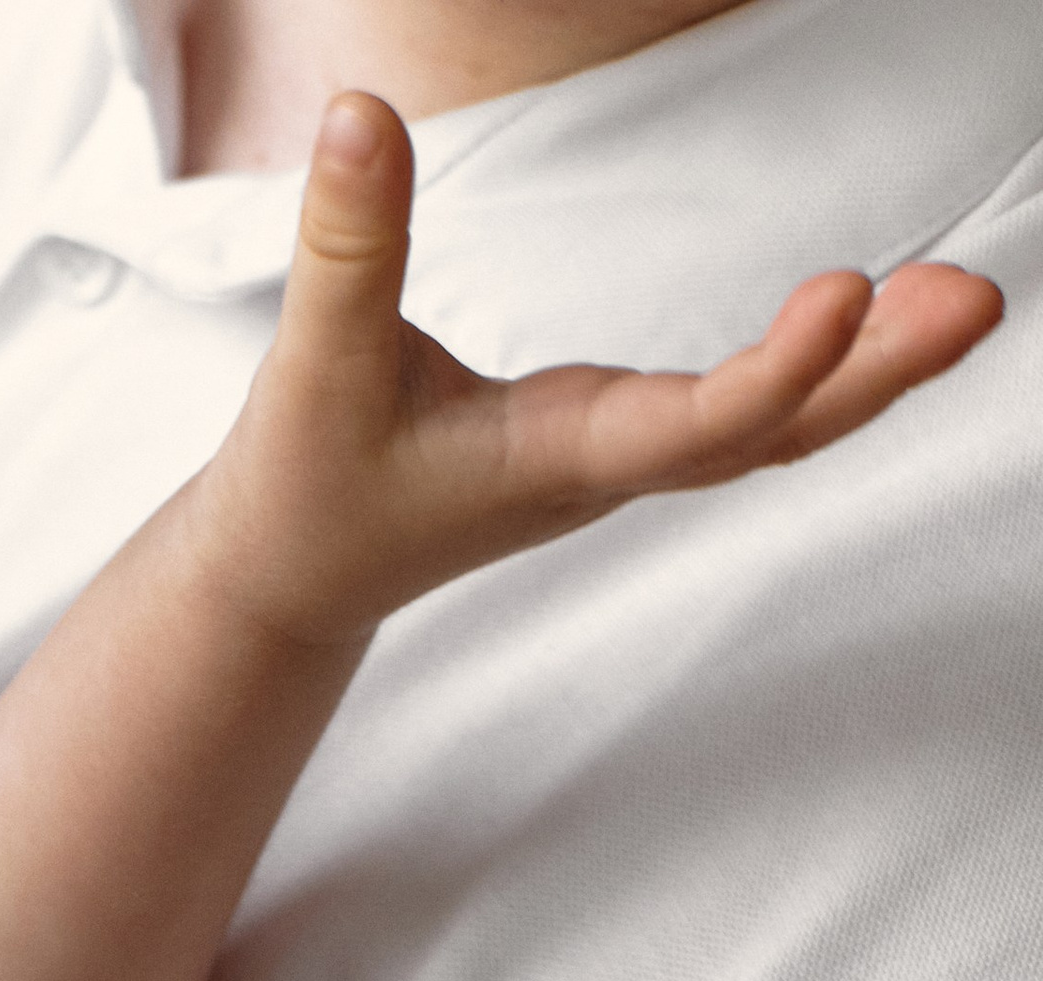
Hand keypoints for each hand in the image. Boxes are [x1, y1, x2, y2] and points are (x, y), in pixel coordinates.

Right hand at [198, 94, 1005, 647]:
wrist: (294, 577)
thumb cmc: (303, 492)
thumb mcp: (311, 370)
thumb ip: (347, 245)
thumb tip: (360, 115)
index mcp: (552, 464)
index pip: (694, 430)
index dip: (779, 371)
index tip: (849, 295)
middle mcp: (608, 468)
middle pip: (775, 439)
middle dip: (878, 377)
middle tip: (975, 302)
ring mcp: (620, 462)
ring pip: (776, 435)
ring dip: (873, 374)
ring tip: (960, 302)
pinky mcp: (614, 445)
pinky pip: (750, 421)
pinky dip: (825, 374)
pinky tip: (873, 323)